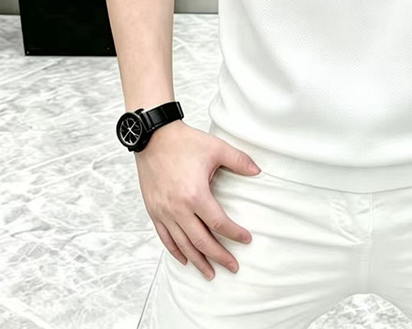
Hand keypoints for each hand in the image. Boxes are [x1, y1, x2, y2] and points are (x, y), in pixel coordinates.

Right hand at [134, 120, 261, 279]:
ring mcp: (164, 212)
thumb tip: (258, 171)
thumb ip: (239, 161)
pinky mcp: (154, 210)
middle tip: (233, 267)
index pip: (219, 223)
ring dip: (197, 261)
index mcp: (196, 195)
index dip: (234, 234)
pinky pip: (164, 237)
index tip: (246, 239)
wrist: (154, 138)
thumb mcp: (216, 148)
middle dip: (219, 256)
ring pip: (183, 245)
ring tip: (210, 273)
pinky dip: (175, 251)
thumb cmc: (185, 142)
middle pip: (201, 241)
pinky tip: (185, 259)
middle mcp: (178, 209)